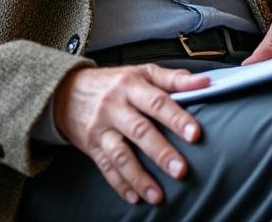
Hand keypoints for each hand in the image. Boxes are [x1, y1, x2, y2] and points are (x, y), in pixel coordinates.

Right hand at [53, 65, 208, 205]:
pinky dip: (120, 185)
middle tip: (181, 170)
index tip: (195, 134)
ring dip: (140, 177)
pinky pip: (106, 168)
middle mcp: (114, 107)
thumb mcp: (141, 73)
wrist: (67, 91)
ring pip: (121, 155)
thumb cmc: (113, 83)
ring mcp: (101, 128)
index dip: (176, 118)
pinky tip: (135, 198)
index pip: (157, 102)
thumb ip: (173, 79)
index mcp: (130, 86)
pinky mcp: (92, 146)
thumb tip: (204, 83)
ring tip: (157, 195)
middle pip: (140, 131)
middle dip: (161, 153)